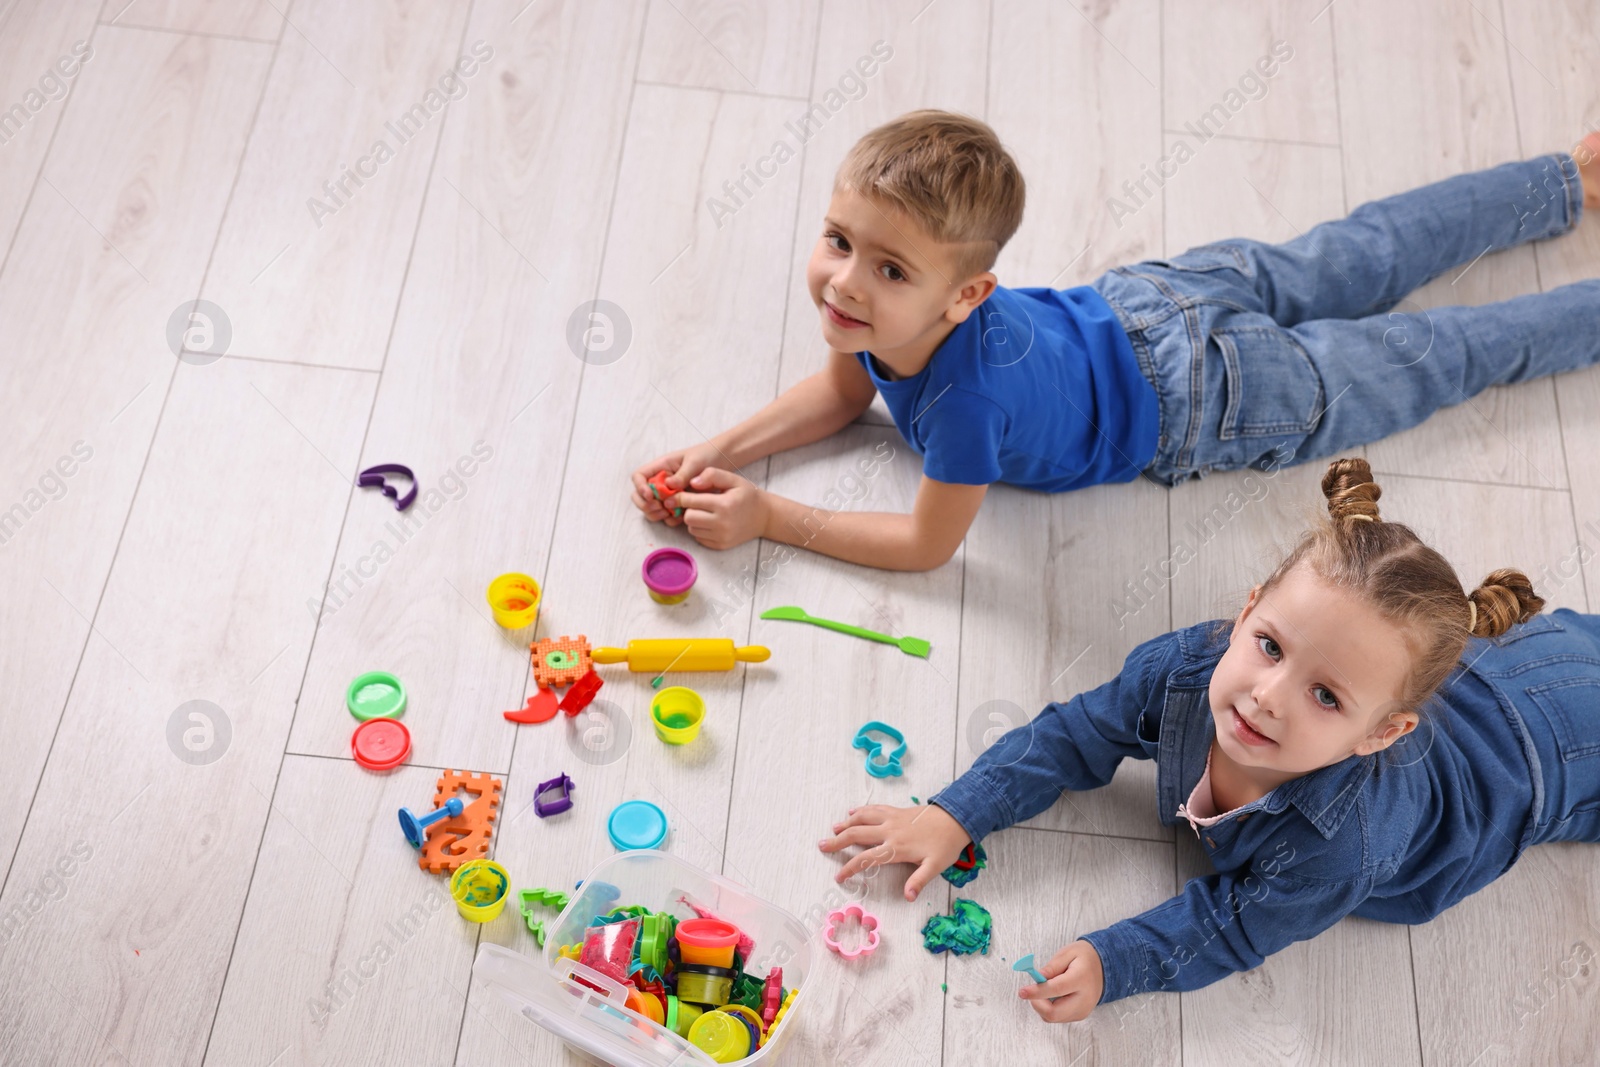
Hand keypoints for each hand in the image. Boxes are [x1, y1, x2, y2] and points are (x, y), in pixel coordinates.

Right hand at [630, 444, 726, 526]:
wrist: (722, 462)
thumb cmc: (706, 456)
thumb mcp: (695, 462)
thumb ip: (683, 473)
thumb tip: (669, 485)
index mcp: (661, 467)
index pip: (639, 476)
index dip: (640, 487)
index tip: (650, 495)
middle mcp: (660, 481)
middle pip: (639, 495)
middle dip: (645, 505)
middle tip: (659, 508)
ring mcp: (667, 494)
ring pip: (650, 508)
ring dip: (655, 514)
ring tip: (668, 513)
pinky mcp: (677, 504)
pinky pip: (666, 515)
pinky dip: (669, 519)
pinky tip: (679, 518)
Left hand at [674, 468, 767, 550]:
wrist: (765, 517)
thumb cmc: (747, 496)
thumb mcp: (733, 479)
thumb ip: (712, 475)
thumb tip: (692, 482)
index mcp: (724, 504)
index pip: (690, 502)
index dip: (679, 497)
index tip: (675, 495)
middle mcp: (722, 523)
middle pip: (688, 518)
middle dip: (687, 509)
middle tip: (694, 503)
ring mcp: (721, 537)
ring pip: (692, 529)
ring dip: (693, 520)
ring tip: (705, 512)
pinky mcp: (720, 545)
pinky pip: (699, 538)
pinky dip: (700, 530)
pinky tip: (710, 522)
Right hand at [817, 803, 970, 900]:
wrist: (956, 818)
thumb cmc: (946, 845)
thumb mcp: (936, 866)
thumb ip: (919, 880)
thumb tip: (908, 897)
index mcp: (896, 847)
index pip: (866, 859)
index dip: (850, 868)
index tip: (838, 877)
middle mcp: (889, 830)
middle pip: (857, 834)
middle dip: (837, 841)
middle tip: (822, 845)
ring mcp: (891, 818)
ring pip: (862, 817)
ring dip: (846, 823)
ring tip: (833, 829)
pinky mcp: (896, 810)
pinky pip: (874, 808)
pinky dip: (860, 810)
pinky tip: (852, 812)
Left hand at [1019, 940, 1103, 1022]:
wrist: (1104, 968)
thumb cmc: (1084, 958)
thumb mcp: (1067, 953)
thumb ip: (1051, 967)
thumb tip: (1036, 979)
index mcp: (1082, 979)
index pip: (1057, 989)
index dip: (1037, 992)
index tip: (1022, 992)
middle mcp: (1084, 999)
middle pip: (1055, 1012)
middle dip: (1037, 1003)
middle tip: (1030, 990)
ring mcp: (1083, 1010)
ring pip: (1053, 1017)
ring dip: (1041, 1005)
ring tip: (1045, 989)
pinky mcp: (1080, 1015)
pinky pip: (1057, 1017)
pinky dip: (1048, 1008)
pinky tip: (1052, 995)